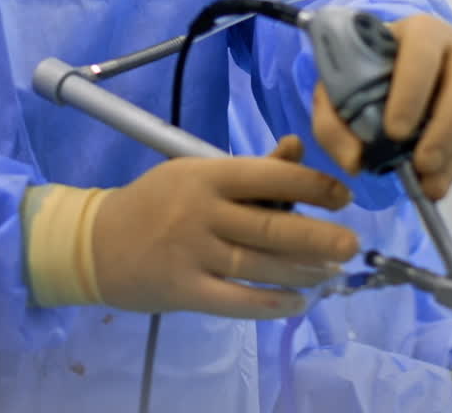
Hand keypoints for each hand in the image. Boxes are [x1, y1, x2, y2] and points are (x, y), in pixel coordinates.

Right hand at [90, 136, 356, 317]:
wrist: (100, 242)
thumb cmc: (159, 202)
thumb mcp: (198, 172)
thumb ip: (251, 169)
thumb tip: (297, 148)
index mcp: (207, 175)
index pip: (266, 176)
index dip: (310, 186)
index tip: (342, 196)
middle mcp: (202, 213)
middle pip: (269, 228)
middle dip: (317, 238)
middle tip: (352, 244)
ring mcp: (193, 254)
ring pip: (259, 266)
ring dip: (302, 272)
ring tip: (331, 272)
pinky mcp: (185, 290)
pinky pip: (236, 301)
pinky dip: (271, 304)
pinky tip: (298, 302)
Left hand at [311, 13, 451, 199]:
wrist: (390, 64)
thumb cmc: (362, 70)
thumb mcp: (337, 84)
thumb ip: (333, 119)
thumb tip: (354, 161)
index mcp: (419, 31)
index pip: (421, 54)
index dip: (410, 93)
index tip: (394, 132)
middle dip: (442, 130)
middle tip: (421, 164)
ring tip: (429, 184)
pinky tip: (437, 182)